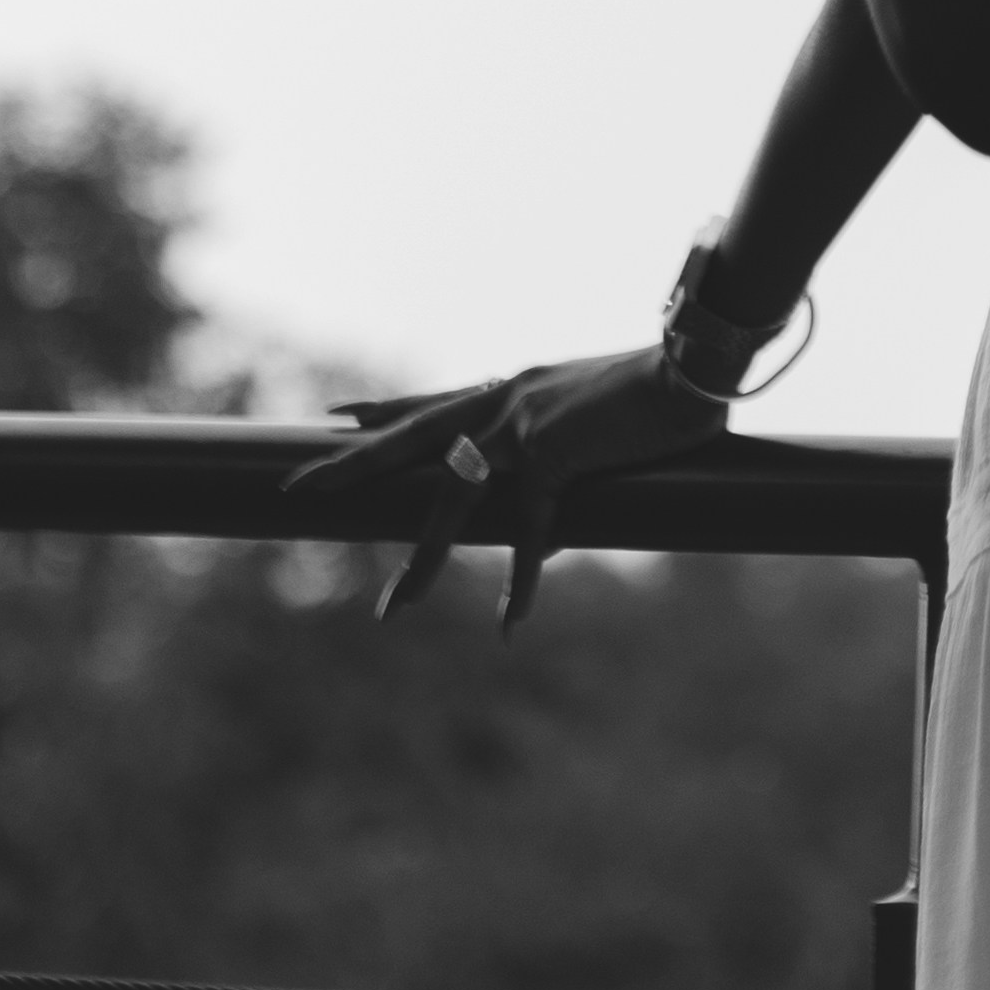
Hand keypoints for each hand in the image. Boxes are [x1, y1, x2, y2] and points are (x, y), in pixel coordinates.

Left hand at [280, 343, 729, 627]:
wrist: (693, 367)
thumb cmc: (661, 393)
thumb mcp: (597, 429)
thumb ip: (564, 471)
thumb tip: (548, 533)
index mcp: (510, 389)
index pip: (429, 401)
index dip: (381, 411)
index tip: (336, 416)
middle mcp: (502, 399)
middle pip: (409, 439)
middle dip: (351, 468)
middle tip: (296, 490)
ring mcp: (520, 424)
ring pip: (452, 498)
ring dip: (426, 561)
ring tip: (397, 608)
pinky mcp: (550, 453)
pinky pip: (527, 529)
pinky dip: (522, 580)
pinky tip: (508, 621)